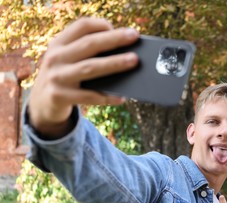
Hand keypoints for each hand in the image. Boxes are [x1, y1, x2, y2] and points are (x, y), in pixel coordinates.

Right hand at [28, 17, 139, 136]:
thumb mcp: (67, 59)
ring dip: (114, 63)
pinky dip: (107, 97)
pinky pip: (89, 97)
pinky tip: (122, 97)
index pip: (81, 26)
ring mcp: (56, 77)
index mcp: (59, 43)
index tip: (121, 29)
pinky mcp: (59, 96)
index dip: (101, 25)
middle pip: (89, 44)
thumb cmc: (65, 76)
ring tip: (134, 61)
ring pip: (90, 68)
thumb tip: (123, 52)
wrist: (42, 103)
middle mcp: (55, 57)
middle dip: (114, 39)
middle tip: (134, 37)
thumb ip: (86, 52)